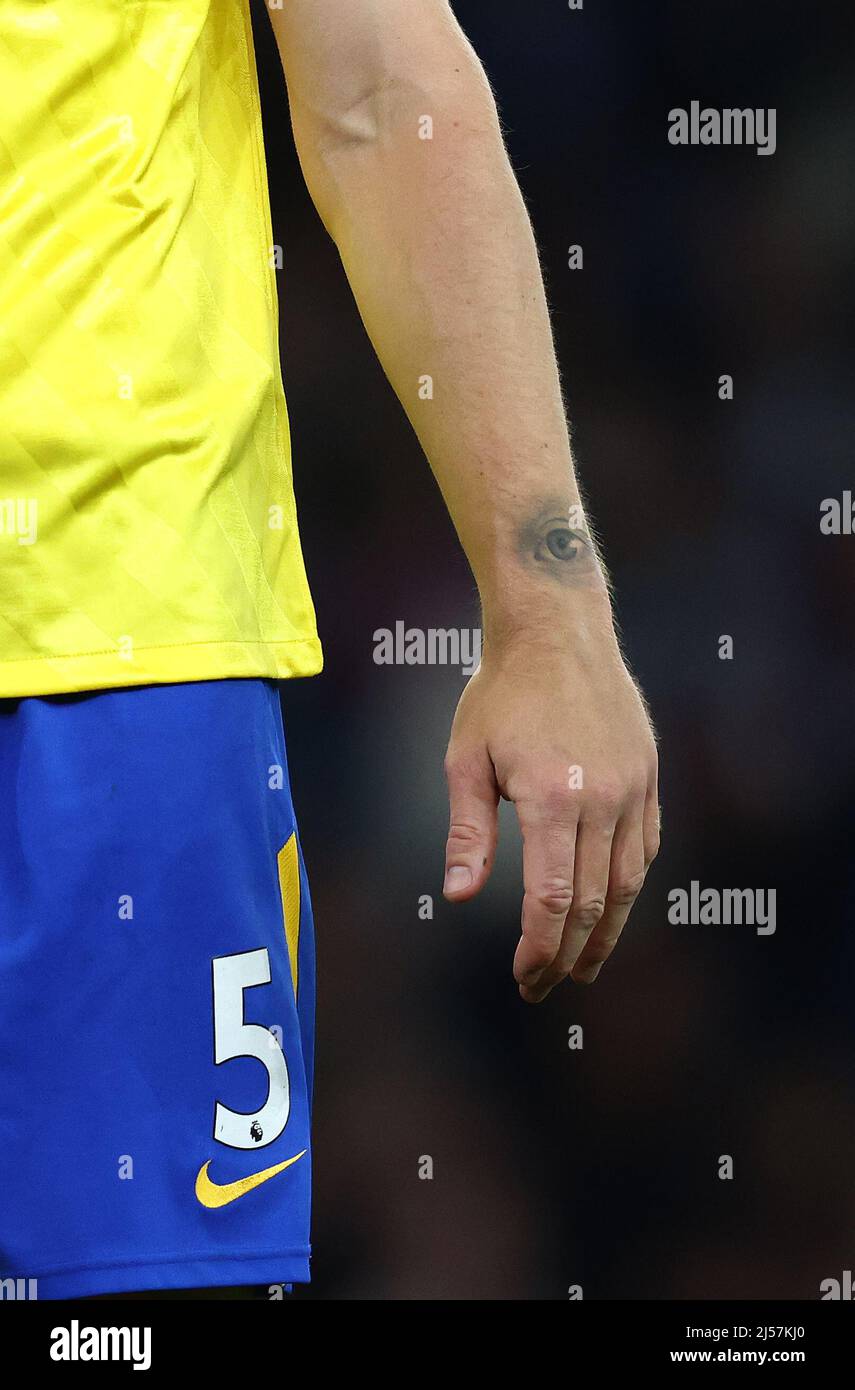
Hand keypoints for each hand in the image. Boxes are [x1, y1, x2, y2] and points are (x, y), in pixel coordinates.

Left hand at [442, 622, 659, 1000]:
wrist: (558, 632)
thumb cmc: (501, 692)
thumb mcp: (466, 759)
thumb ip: (468, 831)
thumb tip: (459, 896)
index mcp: (553, 799)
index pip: (552, 899)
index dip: (540, 949)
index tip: (525, 978)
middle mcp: (602, 800)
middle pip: (592, 902)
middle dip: (567, 954)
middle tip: (545, 985)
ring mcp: (633, 788)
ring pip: (628, 882)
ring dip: (606, 932)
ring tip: (584, 965)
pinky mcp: (648, 776)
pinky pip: (646, 847)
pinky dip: (628, 886)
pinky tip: (611, 906)